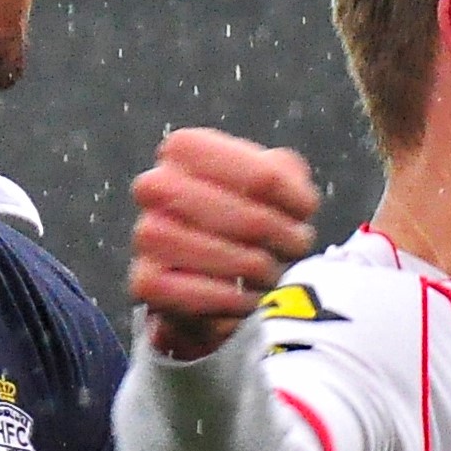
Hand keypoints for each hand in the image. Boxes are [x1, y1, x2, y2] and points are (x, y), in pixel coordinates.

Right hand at [130, 128, 319, 361]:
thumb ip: (287, 175)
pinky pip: (202, 296)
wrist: (203, 274)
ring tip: (272, 274)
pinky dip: (234, 301)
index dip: (295, 202)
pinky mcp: (146, 282)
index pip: (264, 178)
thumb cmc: (242, 219)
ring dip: (260, 272)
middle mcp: (155, 186)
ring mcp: (146, 234)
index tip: (304, 213)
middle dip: (281, 242)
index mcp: (185, 149)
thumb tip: (296, 197)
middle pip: (249, 219)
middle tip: (294, 250)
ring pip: (228, 257)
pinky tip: (247, 298)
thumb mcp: (271, 182)